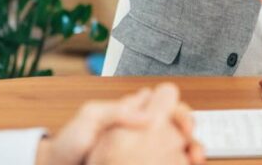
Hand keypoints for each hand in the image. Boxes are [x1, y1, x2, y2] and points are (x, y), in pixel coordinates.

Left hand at [37, 84, 203, 164]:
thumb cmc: (68, 143)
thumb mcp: (89, 117)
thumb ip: (117, 111)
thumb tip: (149, 114)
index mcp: (131, 112)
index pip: (165, 103)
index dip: (179, 111)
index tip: (184, 126)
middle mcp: (140, 130)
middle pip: (176, 126)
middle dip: (190, 134)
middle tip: (193, 149)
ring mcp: (141, 151)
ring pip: (175, 147)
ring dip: (190, 150)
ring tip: (193, 161)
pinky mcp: (141, 164)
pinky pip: (166, 163)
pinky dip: (178, 164)